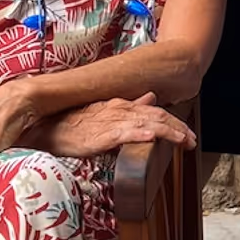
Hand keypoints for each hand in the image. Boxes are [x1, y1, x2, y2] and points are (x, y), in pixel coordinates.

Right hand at [42, 92, 195, 156]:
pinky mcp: (103, 134)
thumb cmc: (73, 124)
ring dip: (169, 132)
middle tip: (192, 140)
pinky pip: (128, 133)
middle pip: (156, 116)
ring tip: (184, 141)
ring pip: (148, 123)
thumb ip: (128, 108)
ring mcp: (112, 121)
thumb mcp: (103, 114)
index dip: (172, 121)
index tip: (186, 133)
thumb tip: (150, 98)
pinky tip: (154, 138)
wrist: (47, 127)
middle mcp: (120, 109)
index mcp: (121, 105)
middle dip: (177, 127)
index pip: (154, 111)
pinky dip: (143, 134)